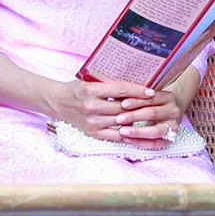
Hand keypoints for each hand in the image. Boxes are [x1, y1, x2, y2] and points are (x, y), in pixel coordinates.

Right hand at [51, 76, 183, 147]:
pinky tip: (141, 131)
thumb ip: (110, 81)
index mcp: (91, 90)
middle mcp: (91, 107)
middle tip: (156, 103)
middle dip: (141, 105)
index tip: (151, 91)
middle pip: (123, 107)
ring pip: (121, 121)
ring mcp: (92, 122)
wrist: (58, 103)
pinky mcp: (93, 133)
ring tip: (152, 115)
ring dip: (137, 119)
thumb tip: (136, 79)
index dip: (138, 91)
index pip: (120, 90)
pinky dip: (129, 134)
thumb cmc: (78, 88)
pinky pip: (116, 136)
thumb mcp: (91, 80)